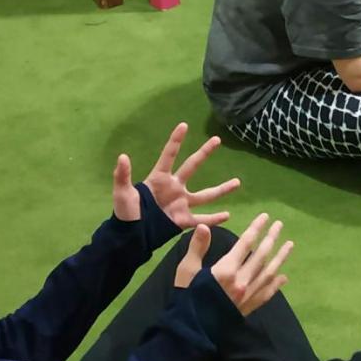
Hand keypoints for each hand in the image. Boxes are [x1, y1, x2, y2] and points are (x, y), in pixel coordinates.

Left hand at [111, 123, 238, 227]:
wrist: (131, 235)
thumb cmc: (126, 212)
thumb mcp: (122, 193)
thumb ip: (123, 176)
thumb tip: (122, 156)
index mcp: (159, 178)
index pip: (169, 155)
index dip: (175, 140)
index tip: (184, 125)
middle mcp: (174, 187)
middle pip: (192, 166)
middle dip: (204, 152)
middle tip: (217, 139)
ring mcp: (181, 203)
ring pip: (206, 195)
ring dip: (222, 189)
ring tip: (237, 182)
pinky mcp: (183, 220)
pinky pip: (202, 219)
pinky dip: (214, 219)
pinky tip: (228, 215)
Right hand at [192, 213, 291, 315]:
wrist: (190, 331)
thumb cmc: (186, 298)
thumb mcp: (186, 270)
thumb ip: (198, 247)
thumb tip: (205, 226)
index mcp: (225, 270)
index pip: (245, 244)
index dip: (256, 229)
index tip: (265, 217)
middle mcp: (241, 281)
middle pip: (261, 255)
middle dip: (271, 238)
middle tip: (279, 225)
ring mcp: (247, 295)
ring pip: (269, 273)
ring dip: (280, 258)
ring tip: (289, 245)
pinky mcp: (249, 308)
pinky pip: (267, 293)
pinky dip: (276, 285)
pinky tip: (284, 277)